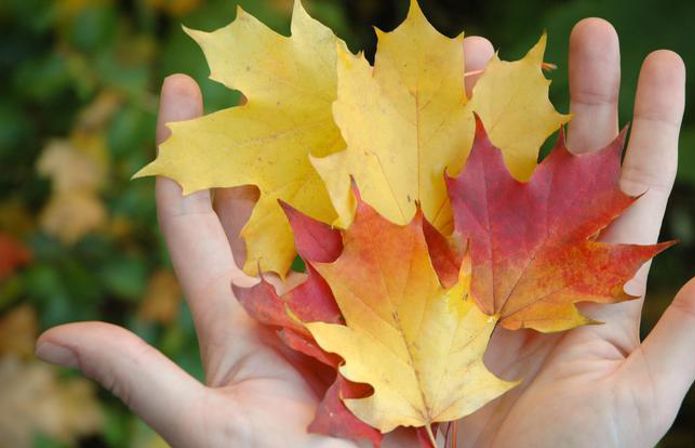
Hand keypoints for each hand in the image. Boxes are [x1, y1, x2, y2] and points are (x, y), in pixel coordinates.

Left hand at [33, 38, 494, 446]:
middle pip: (270, 199)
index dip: (182, 154)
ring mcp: (348, 296)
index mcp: (239, 312)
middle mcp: (291, 293)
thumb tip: (50, 337)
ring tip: (357, 96)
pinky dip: (405, 198)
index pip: (197, 220)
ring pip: (335, 210)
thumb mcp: (210, 430)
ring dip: (343, 156)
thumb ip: (143, 380)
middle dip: (268, 139)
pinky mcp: (401, 308)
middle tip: (279, 78)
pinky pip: (398, 242)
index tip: (180, 86)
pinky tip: (423, 155)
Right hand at [456, 19, 694, 447]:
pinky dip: (430, 170)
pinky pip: (436, 220)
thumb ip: (689, 331)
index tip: (661, 60)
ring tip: (487, 57)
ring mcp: (491, 271)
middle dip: (579, 95)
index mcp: (604, 281)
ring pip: (500, 173)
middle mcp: (548, 263)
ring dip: (497, 113)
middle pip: (568, 162)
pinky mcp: (438, 290)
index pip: (635, 186)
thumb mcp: (641, 398)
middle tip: (585, 30)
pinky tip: (427, 125)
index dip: (651, 122)